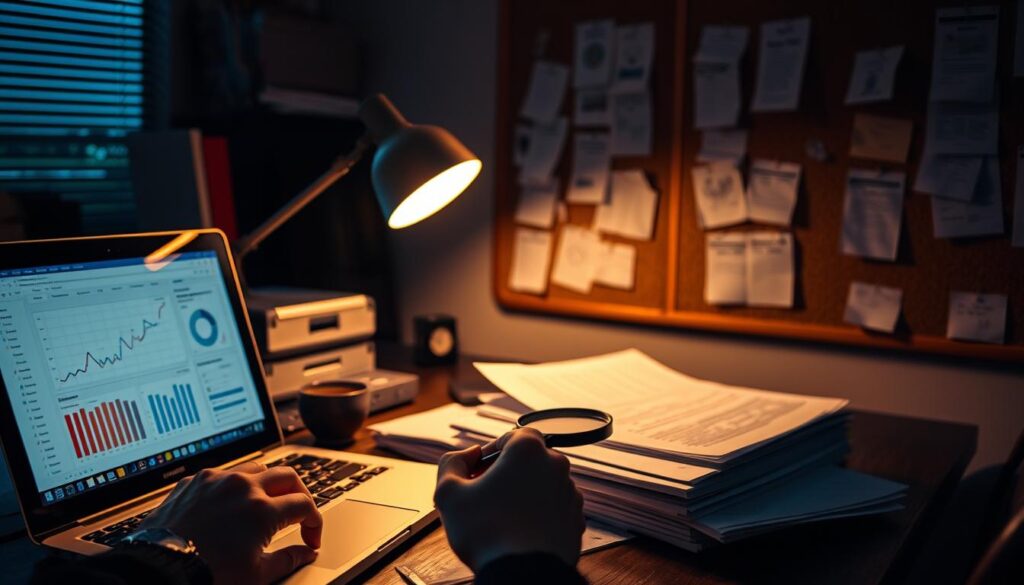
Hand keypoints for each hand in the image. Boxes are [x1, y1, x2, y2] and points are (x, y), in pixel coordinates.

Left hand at [139, 461, 322, 583]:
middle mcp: (242, 487)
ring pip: (256, 468)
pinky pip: (223, 474)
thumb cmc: (205, 574)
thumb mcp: (255, 575)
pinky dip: (234, 486)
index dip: (314, 523)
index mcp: (262, 509)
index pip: (305, 504)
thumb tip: (305, 553)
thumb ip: (288, 560)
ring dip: (268, 483)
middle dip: (299, 494)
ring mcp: (216, 481)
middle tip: (298, 514)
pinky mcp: (194, 482)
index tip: (309, 539)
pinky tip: (231, 504)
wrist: (156, 570)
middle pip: (287, 476)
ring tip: (266, 504)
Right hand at [434, 428, 584, 571]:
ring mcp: (570, 494)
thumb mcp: (449, 492)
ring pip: (542, 485)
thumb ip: (452, 463)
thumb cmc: (486, 533)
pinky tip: (519, 532)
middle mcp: (556, 466)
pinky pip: (554, 510)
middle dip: (507, 474)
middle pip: (528, 461)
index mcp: (529, 449)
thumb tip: (468, 456)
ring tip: (501, 519)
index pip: (510, 436)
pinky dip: (539, 515)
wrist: (522, 575)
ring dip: (524, 495)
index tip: (476, 472)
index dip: (490, 453)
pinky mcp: (576, 520)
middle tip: (485, 496)